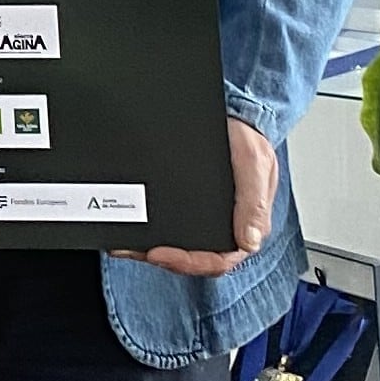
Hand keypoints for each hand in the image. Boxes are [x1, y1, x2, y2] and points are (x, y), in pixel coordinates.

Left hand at [129, 118, 276, 277]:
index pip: (218, 260)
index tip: (160, 253)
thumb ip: (254, 202)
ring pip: (175, 247)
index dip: (189, 263)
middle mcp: (223, 227)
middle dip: (161, 258)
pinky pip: (164, 226)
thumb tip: (249, 241)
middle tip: (134, 249)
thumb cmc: (248, 140)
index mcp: (245, 224)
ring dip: (147, 250)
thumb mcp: (255, 164)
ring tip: (124, 244)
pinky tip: (128, 228)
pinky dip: (145, 231)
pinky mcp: (185, 207)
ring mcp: (202, 219)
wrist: (232, 117)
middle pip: (191, 258)